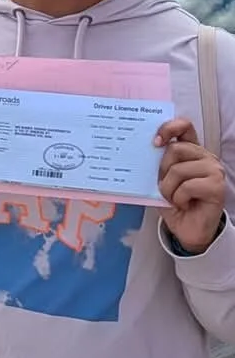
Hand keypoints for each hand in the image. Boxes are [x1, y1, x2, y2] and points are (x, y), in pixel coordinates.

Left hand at [155, 116, 226, 254]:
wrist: (188, 230)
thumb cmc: (175, 204)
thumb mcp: (161, 180)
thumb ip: (157, 164)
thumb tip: (140, 150)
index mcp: (192, 151)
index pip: (184, 127)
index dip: (169, 128)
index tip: (155, 142)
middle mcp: (205, 157)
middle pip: (175, 149)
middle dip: (162, 171)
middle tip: (165, 186)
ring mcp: (214, 170)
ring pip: (178, 170)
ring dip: (168, 189)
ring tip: (174, 199)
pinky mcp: (217, 186)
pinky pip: (187, 186)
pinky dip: (179, 199)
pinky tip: (185, 204)